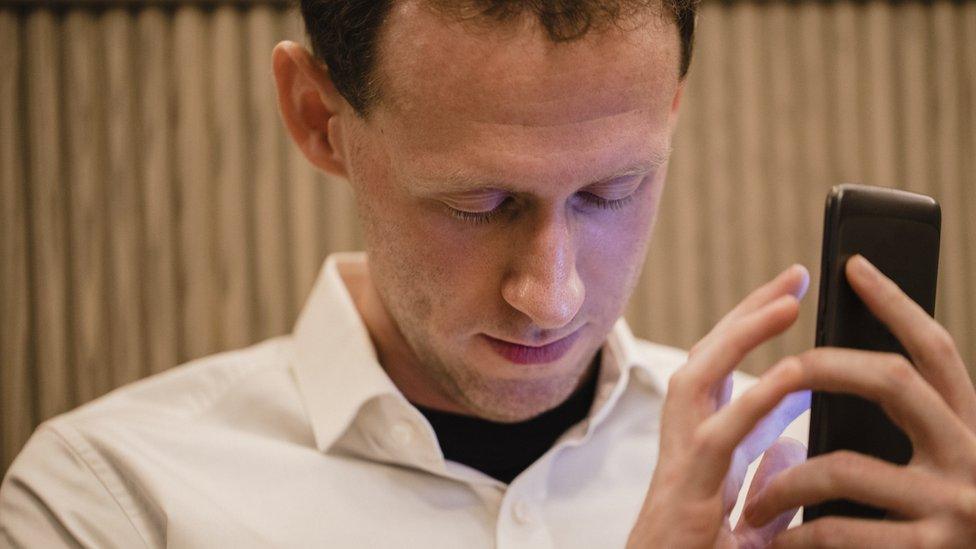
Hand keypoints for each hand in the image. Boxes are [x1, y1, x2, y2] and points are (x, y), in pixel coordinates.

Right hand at [627, 265, 813, 548]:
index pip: (723, 371)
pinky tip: (790, 377)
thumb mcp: (744, 514)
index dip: (751, 330)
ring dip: (742, 336)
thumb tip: (792, 437)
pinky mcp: (688, 491)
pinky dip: (754, 402)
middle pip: (708, 358)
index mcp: (700, 446)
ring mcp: (681, 462)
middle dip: (748, 313)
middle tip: (792, 278)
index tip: (787, 295)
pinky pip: (720, 435)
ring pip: (701, 379)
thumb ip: (762, 474)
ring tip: (786, 301)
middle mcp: (684, 443)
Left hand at [742, 255, 975, 546]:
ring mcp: (957, 506)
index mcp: (970, 428)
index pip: (935, 350)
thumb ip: (907, 423)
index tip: (852, 266)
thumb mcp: (938, 466)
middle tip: (781, 371)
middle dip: (825, 367)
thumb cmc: (946, 526)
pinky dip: (800, 536)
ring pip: (845, 465)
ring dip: (785, 483)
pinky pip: (842, 530)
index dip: (895, 304)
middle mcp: (973, 457)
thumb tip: (839, 366)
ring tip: (754, 502)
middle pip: (894, 380)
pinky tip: (781, 542)